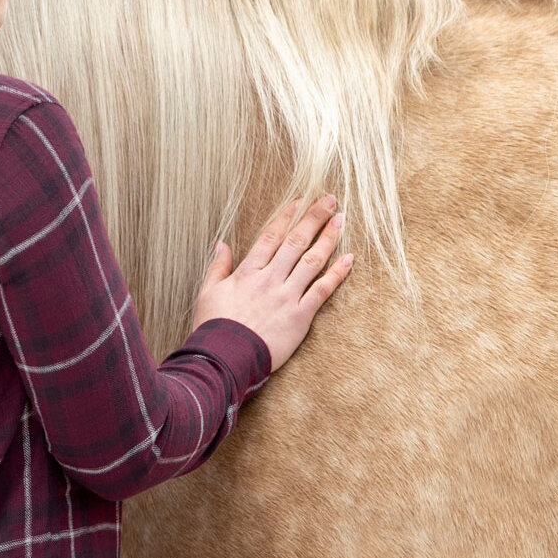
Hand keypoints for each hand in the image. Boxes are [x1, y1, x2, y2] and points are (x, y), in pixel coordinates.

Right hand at [189, 195, 353, 371]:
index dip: (286, 216)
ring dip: (328, 238)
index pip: (271, 236)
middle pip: (295, 242)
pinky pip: (322, 290)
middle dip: (314, 218)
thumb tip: (222, 245)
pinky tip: (349, 259)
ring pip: (312, 261)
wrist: (225, 357)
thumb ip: (218, 267)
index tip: (300, 201)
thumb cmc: (213, 327)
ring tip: (341, 221)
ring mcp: (286, 297)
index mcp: (248, 272)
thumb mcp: (208, 292)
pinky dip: (337, 274)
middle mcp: (270, 279)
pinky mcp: (300, 317)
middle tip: (330, 200)